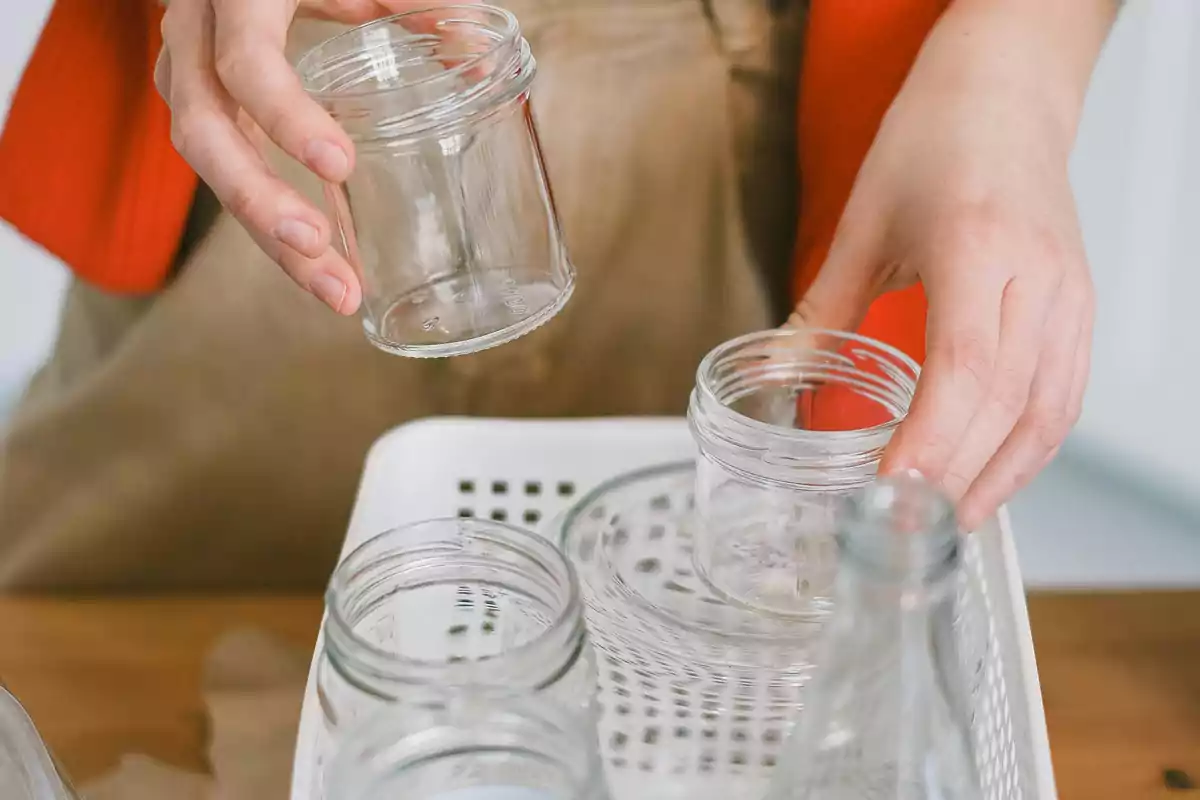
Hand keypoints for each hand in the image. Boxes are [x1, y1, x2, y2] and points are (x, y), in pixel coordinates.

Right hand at [155, 1, 460, 312]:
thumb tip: (479, 54)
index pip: (245, 62)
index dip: (285, 116)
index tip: (339, 167)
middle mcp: (194, 38)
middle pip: (204, 132)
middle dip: (258, 202)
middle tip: (318, 250)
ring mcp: (187, 74)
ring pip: (206, 165)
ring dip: (266, 234)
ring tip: (333, 288)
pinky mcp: (201, 105)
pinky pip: (224, 170)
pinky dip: (268, 222)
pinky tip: (319, 265)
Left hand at [787, 0, 1112, 528]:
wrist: (1005, 94)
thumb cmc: (936, 140)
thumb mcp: (863, 221)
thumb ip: (824, 308)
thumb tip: (782, 371)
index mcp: (978, 248)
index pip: (967, 368)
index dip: (933, 440)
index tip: (892, 492)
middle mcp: (1037, 278)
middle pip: (1009, 405)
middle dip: (958, 477)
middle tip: (907, 531)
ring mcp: (1069, 296)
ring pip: (1048, 412)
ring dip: (1001, 478)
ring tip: (945, 522)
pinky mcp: (1078, 307)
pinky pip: (1063, 396)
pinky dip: (1028, 447)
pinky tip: (989, 473)